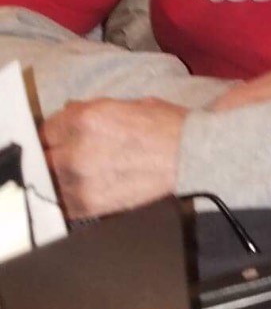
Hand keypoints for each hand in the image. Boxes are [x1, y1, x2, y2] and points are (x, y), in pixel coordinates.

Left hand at [42, 97, 187, 219]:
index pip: (46, 129)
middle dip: (52, 155)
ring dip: (57, 178)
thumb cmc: (164, 125)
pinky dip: (65, 199)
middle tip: (64, 157)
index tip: (58, 139)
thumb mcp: (126, 104)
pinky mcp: (89, 204)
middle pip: (41, 156)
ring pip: (48, 181)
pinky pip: (61, 204)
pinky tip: (79, 192)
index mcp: (84, 118)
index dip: (54, 134)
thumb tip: (67, 115)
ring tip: (75, 175)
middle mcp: (76, 149)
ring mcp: (79, 180)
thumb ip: (90, 111)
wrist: (191, 156)